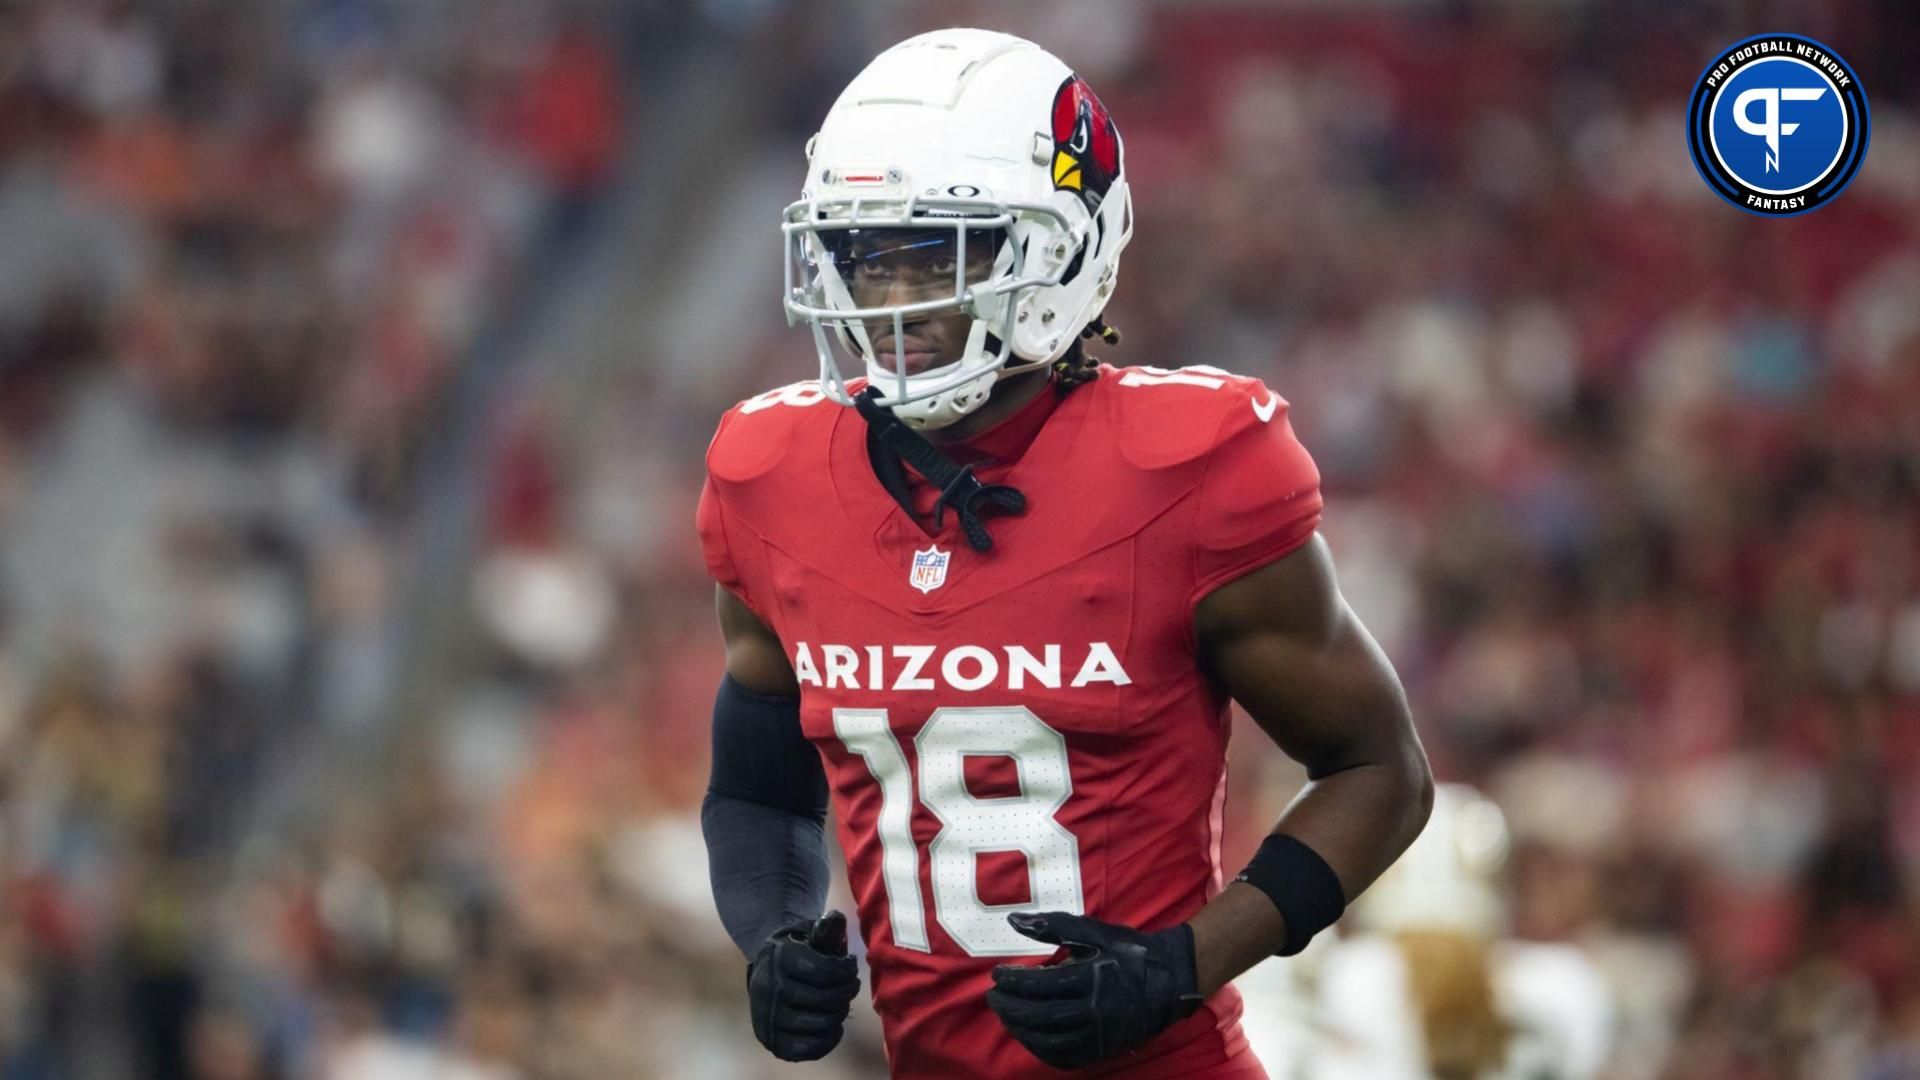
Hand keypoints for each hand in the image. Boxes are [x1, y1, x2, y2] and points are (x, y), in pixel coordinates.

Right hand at [746, 911, 860, 1060]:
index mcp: (778, 956)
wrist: (769, 970)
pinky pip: (807, 1049)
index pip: (823, 970)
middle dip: (846, 992)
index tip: (850, 965)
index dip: (846, 970)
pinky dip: (828, 1039)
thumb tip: (836, 918)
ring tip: (841, 1002)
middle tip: (850, 986)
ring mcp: (767, 1017)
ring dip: (839, 1014)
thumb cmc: (800, 948)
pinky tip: (834, 1025)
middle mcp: (767, 987)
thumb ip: (826, 927)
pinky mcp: (772, 1040)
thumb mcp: (810, 932)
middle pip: (824, 999)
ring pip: (819, 1025)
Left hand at [987, 911, 1203, 1069]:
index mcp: (1092, 979)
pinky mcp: (1102, 1051)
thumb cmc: (1127, 951)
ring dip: (1020, 1031)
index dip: (1012, 980)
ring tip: (1006, 1015)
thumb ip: (1052, 926)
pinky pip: (1064, 1058)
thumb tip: (1012, 919)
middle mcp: (1095, 1012)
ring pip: (1048, 1042)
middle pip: (1039, 1016)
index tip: (996, 974)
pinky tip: (1028, 1035)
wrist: (1169, 980)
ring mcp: (1099, 1036)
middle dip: (1009, 1007)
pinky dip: (1040, 1050)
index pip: (1040, 984)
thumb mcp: (1093, 932)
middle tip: (993, 996)